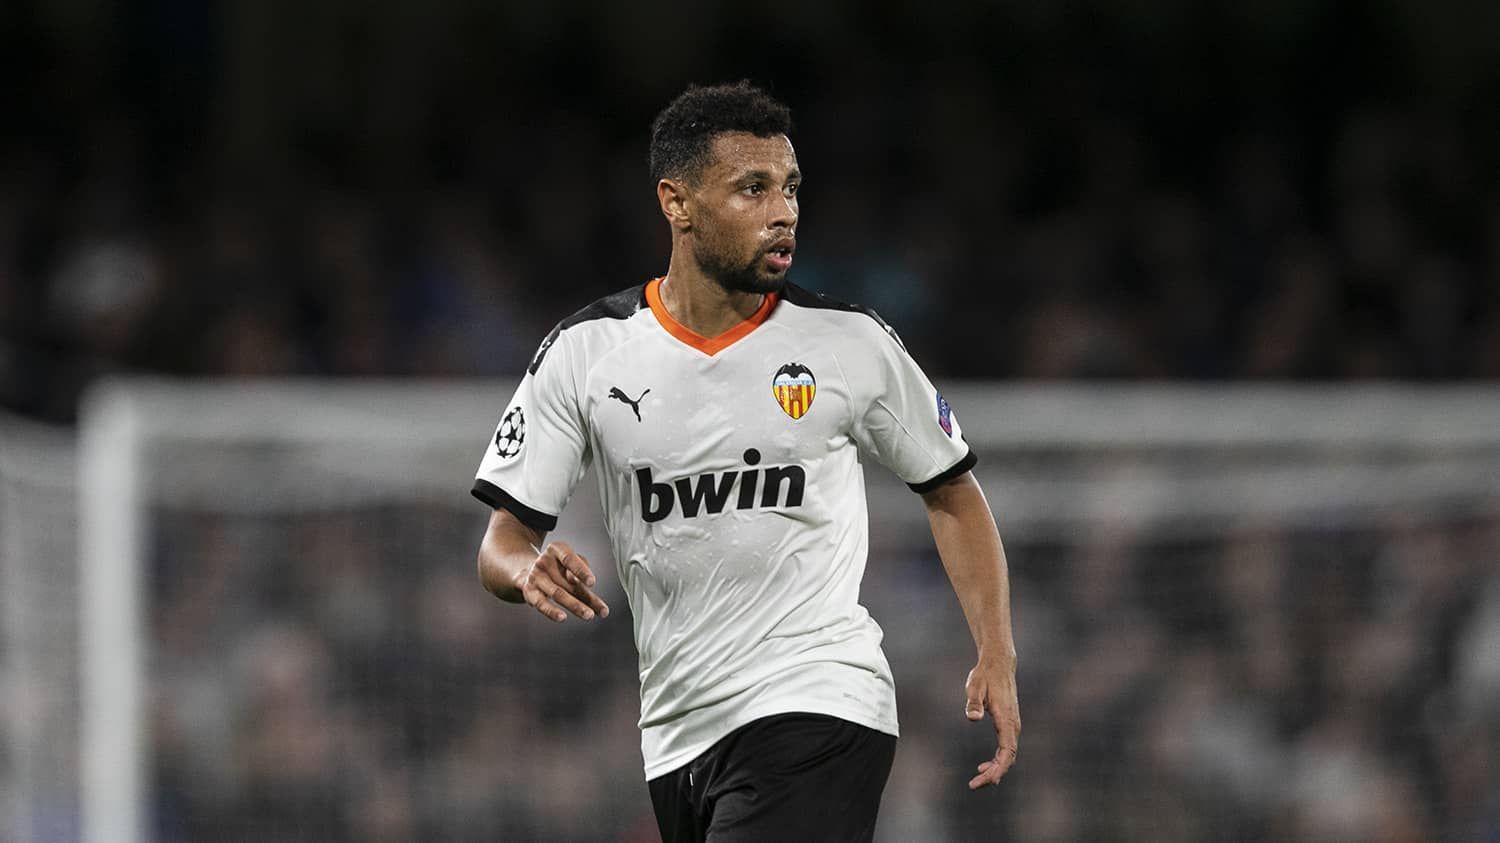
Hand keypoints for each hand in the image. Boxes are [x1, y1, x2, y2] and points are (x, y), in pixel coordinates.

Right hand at [516, 541, 609, 622]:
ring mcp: (536, 577)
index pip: (568, 558)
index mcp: (556, 549)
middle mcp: (544, 562)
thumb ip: (581, 569)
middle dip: (587, 597)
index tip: (592, 583)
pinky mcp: (530, 592)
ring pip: (557, 594)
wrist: (529, 571)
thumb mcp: (570, 560)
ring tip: (589, 615)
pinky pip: (541, 604)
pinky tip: (562, 617)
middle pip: (567, 582)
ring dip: (575, 606)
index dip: (581, 570)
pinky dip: (552, 612)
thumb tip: (586, 585)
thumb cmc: (558, 567)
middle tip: (602, 610)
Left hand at [964, 657, 1019, 789]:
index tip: (981, 778)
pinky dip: (997, 760)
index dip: (997, 768)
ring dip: (995, 769)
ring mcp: (1012, 726)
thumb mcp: (975, 686)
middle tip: (974, 784)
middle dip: (994, 774)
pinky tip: (984, 766)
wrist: (998, 665)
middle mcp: (1013, 726)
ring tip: (978, 780)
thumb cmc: (985, 675)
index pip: (1007, 752)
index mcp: (1007, 720)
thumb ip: (973, 702)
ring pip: (1008, 755)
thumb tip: (972, 717)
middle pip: (1009, 758)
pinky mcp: (1008, 724)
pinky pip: (1006, 748)